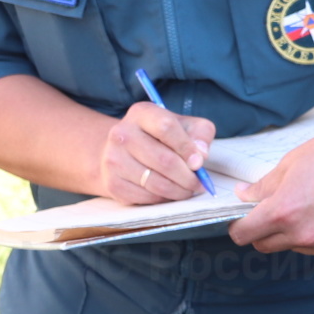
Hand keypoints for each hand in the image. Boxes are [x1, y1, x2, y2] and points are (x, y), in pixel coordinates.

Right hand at [97, 102, 216, 203]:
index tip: (199, 162)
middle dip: (188, 177)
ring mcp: (114, 159)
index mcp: (141, 113)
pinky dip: (163, 199)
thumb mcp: (183, 125)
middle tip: (199, 183)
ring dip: (179, 191)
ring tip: (187, 190)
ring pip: (156, 183)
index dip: (187, 147)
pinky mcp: (113, 183)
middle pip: (164, 160)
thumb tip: (200, 155)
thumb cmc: (159, 137)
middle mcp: (122, 134)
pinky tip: (168, 193)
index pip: (166, 127)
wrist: (122, 151)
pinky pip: (146, 197)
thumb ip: (199, 133)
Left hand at [226, 119, 313, 256]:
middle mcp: (302, 235)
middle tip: (275, 208)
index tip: (243, 218)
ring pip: (293, 247)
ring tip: (312, 204)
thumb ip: (263, 186)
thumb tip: (243, 196)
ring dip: (292, 233)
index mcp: (282, 212)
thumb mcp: (290, 164)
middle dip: (263, 231)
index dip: (239, 226)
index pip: (244, 236)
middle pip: (265, 245)